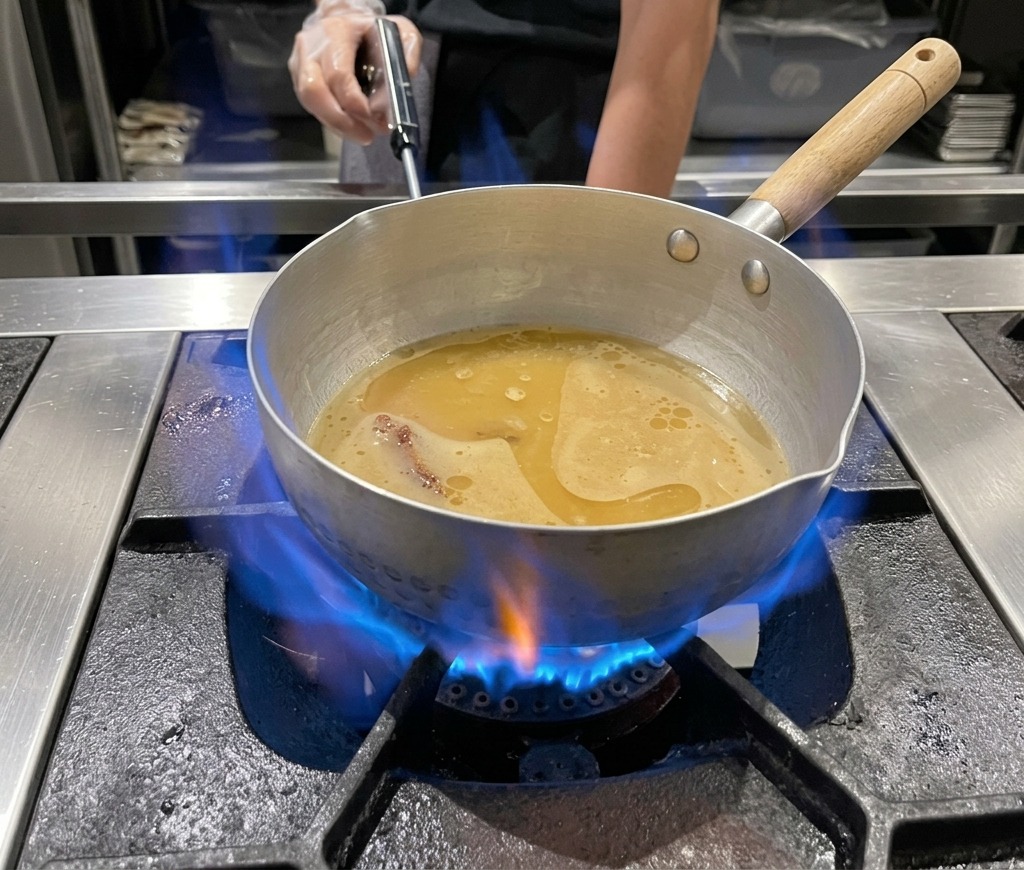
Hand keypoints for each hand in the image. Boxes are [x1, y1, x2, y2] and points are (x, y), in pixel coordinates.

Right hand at [288, 0, 422, 144]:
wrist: (345, 20)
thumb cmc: (370, 29)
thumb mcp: (399, 30)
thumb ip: (407, 52)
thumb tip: (403, 82)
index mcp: (336, 32)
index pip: (338, 74)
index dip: (353, 102)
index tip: (372, 117)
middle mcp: (311, 46)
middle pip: (313, 91)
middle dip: (340, 121)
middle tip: (366, 135)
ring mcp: (300, 62)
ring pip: (310, 103)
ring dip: (336, 125)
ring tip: (361, 134)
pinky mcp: (298, 77)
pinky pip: (311, 106)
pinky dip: (332, 121)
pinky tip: (350, 126)